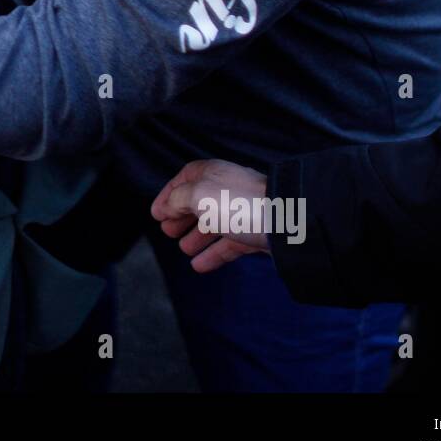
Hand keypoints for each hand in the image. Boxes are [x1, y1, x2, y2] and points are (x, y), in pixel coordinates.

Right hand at [150, 158, 271, 272]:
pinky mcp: (254, 234)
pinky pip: (229, 244)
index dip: (167, 195)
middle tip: (167, 232)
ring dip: (196, 237)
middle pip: (198, 202)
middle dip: (180, 217)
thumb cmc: (238, 203)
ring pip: (214, 224)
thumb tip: (165, 207)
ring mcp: (242, 212)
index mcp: (212, 174)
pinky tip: (199, 266)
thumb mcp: (197, 195)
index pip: (184, 179)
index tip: (155, 213)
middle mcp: (227, 189)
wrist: (285, 222)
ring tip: (183, 249)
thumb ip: (176, 199)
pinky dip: (213, 254)